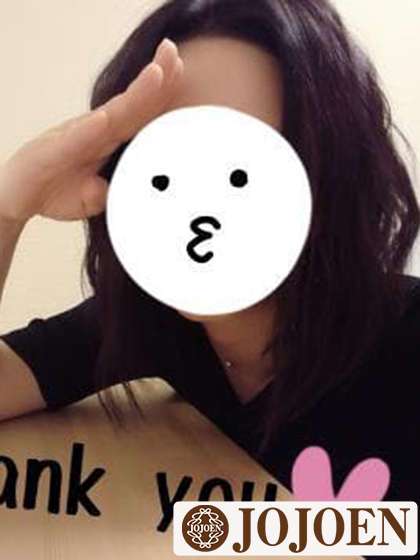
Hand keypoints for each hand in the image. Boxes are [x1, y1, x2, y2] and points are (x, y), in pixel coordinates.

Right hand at [0, 38, 183, 223]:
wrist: (18, 198)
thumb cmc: (57, 191)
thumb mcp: (96, 197)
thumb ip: (118, 190)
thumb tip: (139, 191)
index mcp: (108, 139)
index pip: (140, 114)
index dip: (161, 94)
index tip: (182, 70)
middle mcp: (95, 132)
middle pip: (132, 104)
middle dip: (155, 78)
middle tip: (174, 51)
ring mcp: (75, 138)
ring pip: (111, 114)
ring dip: (134, 94)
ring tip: (156, 73)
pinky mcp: (53, 151)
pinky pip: (75, 140)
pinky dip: (90, 129)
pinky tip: (105, 118)